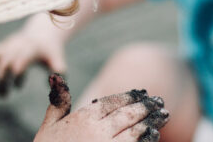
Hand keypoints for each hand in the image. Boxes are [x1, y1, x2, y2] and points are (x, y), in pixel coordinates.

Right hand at [0, 14, 66, 97]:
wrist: (42, 33)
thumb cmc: (50, 50)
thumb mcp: (56, 57)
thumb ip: (58, 67)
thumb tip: (59, 78)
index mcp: (31, 48)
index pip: (22, 59)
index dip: (18, 72)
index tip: (16, 87)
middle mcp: (17, 45)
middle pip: (6, 60)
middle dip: (2, 78)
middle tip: (3, 96)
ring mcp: (8, 44)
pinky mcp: (2, 46)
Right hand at [35, 73, 169, 141]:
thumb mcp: (48, 126)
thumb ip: (58, 102)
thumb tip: (56, 76)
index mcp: (83, 118)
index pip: (112, 101)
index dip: (130, 96)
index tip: (143, 92)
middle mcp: (97, 131)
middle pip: (128, 114)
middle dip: (146, 106)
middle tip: (160, 102)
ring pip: (135, 131)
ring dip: (151, 122)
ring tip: (164, 116)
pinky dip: (146, 141)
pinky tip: (154, 136)